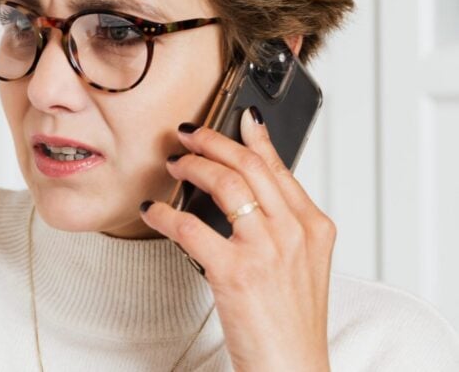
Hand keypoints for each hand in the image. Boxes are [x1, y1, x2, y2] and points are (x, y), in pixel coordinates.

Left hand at [140, 108, 335, 371]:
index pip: (278, 167)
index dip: (252, 139)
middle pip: (249, 165)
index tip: (236, 118)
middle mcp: (294, 232)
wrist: (291, 366)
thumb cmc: (290, 320)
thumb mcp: (301, 264)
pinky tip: (152, 211)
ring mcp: (266, 250)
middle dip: (213, 141)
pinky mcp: (235, 272)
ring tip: (173, 164)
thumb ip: (281, 223)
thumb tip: (247, 189)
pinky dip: (164, 214)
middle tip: (187, 134)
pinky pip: (189, 226)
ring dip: (191, 166)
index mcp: (314, 227)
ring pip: (224, 183)